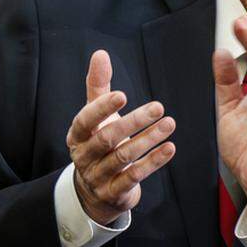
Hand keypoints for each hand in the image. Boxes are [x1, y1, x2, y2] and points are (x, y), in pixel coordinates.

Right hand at [67, 50, 176, 225]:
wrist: (95, 191)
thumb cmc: (98, 143)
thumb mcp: (95, 116)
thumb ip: (98, 85)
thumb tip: (100, 54)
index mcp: (77, 135)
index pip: (85, 120)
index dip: (102, 108)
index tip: (123, 95)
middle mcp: (84, 156)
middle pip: (108, 138)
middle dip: (134, 122)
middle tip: (159, 107)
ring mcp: (98, 177)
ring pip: (123, 158)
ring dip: (148, 139)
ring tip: (169, 124)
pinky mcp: (114, 193)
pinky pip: (134, 177)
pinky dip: (153, 162)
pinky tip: (169, 147)